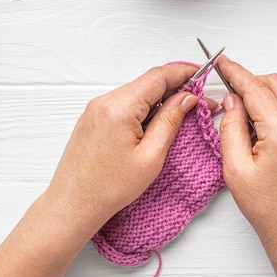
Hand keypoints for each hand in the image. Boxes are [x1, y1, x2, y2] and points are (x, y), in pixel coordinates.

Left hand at [46, 63, 200, 231]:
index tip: (202, 75)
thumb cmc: (108, 187)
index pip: (158, 76)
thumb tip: (187, 98)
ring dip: (160, 99)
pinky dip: (143, 108)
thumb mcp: (151, 156)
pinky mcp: (93, 117)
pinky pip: (124, 103)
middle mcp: (104, 102)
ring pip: (137, 92)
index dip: (184, 72)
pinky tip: (155, 124)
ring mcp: (96, 108)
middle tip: (198, 103)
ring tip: (179, 117)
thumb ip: (171, 121)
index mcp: (119, 107)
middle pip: (148, 82)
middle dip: (175, 88)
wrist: (74, 203)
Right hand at [217, 56, 276, 250]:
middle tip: (227, 91)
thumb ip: (231, 129)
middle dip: (250, 80)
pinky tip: (257, 132)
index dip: (235, 72)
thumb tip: (231, 101)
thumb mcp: (235, 170)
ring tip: (240, 118)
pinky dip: (274, 111)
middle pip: (276, 84)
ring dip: (263, 96)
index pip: (256, 89)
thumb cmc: (267, 210)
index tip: (221, 62)